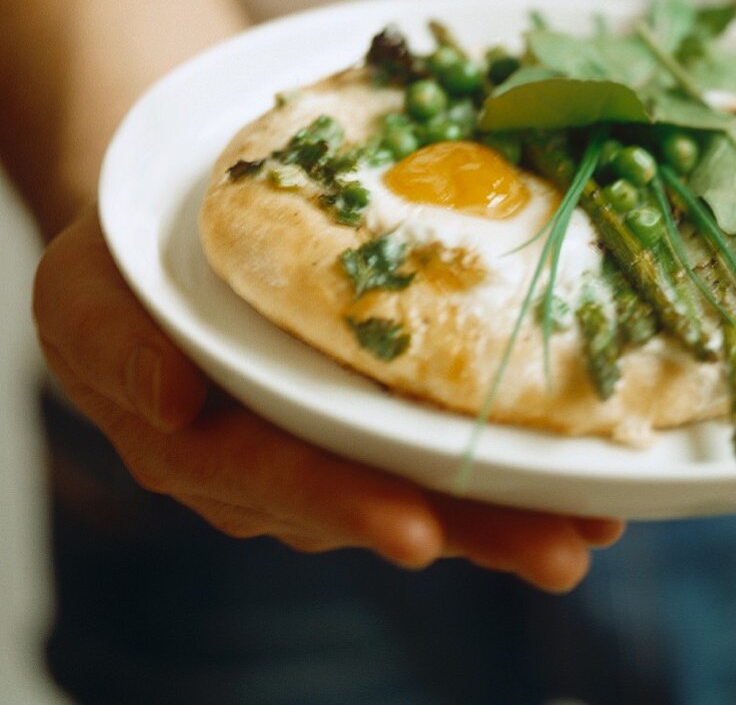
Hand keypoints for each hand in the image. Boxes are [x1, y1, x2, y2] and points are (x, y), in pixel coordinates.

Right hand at [34, 209, 623, 590]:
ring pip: (427, 487)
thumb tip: (171, 403)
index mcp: (210, 446)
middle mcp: (283, 462)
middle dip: (472, 530)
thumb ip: (115, 350)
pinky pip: (437, 442)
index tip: (415, 531)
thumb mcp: (85, 295)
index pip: (282, 481)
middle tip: (560, 550)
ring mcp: (335, 442)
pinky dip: (502, 458)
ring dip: (510, 508)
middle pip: (382, 502)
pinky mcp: (372, 411)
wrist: (169, 244)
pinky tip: (571, 464)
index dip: (348, 506)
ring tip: (591, 521)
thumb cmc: (125, 273)